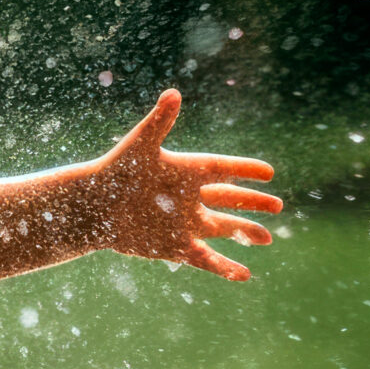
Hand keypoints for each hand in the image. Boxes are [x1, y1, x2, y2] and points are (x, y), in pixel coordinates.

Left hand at [87, 89, 280, 280]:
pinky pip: (206, 260)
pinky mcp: (174, 247)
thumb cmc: (115, 171)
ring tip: (267, 237)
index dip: (244, 169)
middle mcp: (188, 198)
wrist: (91, 207)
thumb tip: (173, 92)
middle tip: (278, 205)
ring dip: (244, 232)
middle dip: (252, 203)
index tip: (268, 171)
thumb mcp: (141, 145)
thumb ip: (160, 121)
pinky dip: (225, 268)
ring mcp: (183, 224)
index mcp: (185, 171)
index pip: (222, 168)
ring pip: (222, 229)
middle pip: (228, 199)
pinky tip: (245, 276)